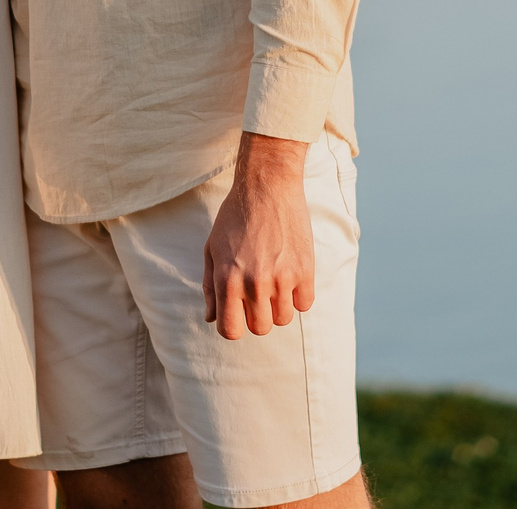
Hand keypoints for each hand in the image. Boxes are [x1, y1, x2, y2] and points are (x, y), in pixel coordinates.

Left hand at [203, 132, 315, 340]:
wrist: (267, 185)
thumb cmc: (235, 216)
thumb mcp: (212, 248)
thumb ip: (211, 287)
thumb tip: (211, 318)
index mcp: (228, 280)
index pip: (231, 331)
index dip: (234, 325)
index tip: (239, 313)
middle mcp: (255, 283)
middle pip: (260, 328)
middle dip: (258, 316)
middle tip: (258, 293)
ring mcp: (282, 278)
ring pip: (283, 319)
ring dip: (278, 305)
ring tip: (274, 280)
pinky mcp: (305, 270)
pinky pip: (305, 304)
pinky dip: (299, 295)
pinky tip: (291, 275)